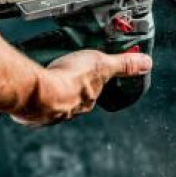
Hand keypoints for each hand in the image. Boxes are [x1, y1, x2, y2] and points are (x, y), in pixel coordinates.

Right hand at [11, 49, 152, 126]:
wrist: (38, 92)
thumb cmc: (69, 79)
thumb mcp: (102, 64)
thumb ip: (123, 64)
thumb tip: (146, 63)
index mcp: (86, 100)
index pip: (91, 92)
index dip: (88, 82)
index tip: (82, 72)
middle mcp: (69, 110)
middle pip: (71, 98)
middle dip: (67, 86)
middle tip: (62, 71)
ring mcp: (49, 113)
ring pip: (51, 101)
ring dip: (48, 91)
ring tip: (44, 76)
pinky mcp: (30, 112)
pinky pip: (32, 104)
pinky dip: (32, 96)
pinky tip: (29, 87)